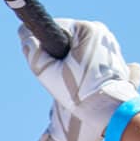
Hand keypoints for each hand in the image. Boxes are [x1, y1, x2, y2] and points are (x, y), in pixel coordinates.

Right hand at [22, 19, 139, 140]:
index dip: (44, 46)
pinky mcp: (115, 57)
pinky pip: (90, 56)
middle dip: (59, 54)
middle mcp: (102, 32)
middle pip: (67, 38)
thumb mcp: (48, 73)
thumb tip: (25, 35)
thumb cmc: (79, 93)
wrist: (110, 112)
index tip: (49, 65)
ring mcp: (111, 44)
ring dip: (71, 61)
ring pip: (78, 48)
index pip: (54, 28)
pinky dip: (83, 66)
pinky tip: (85, 81)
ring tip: (75, 81)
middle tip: (61, 75)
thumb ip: (33, 52)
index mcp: (89, 29)